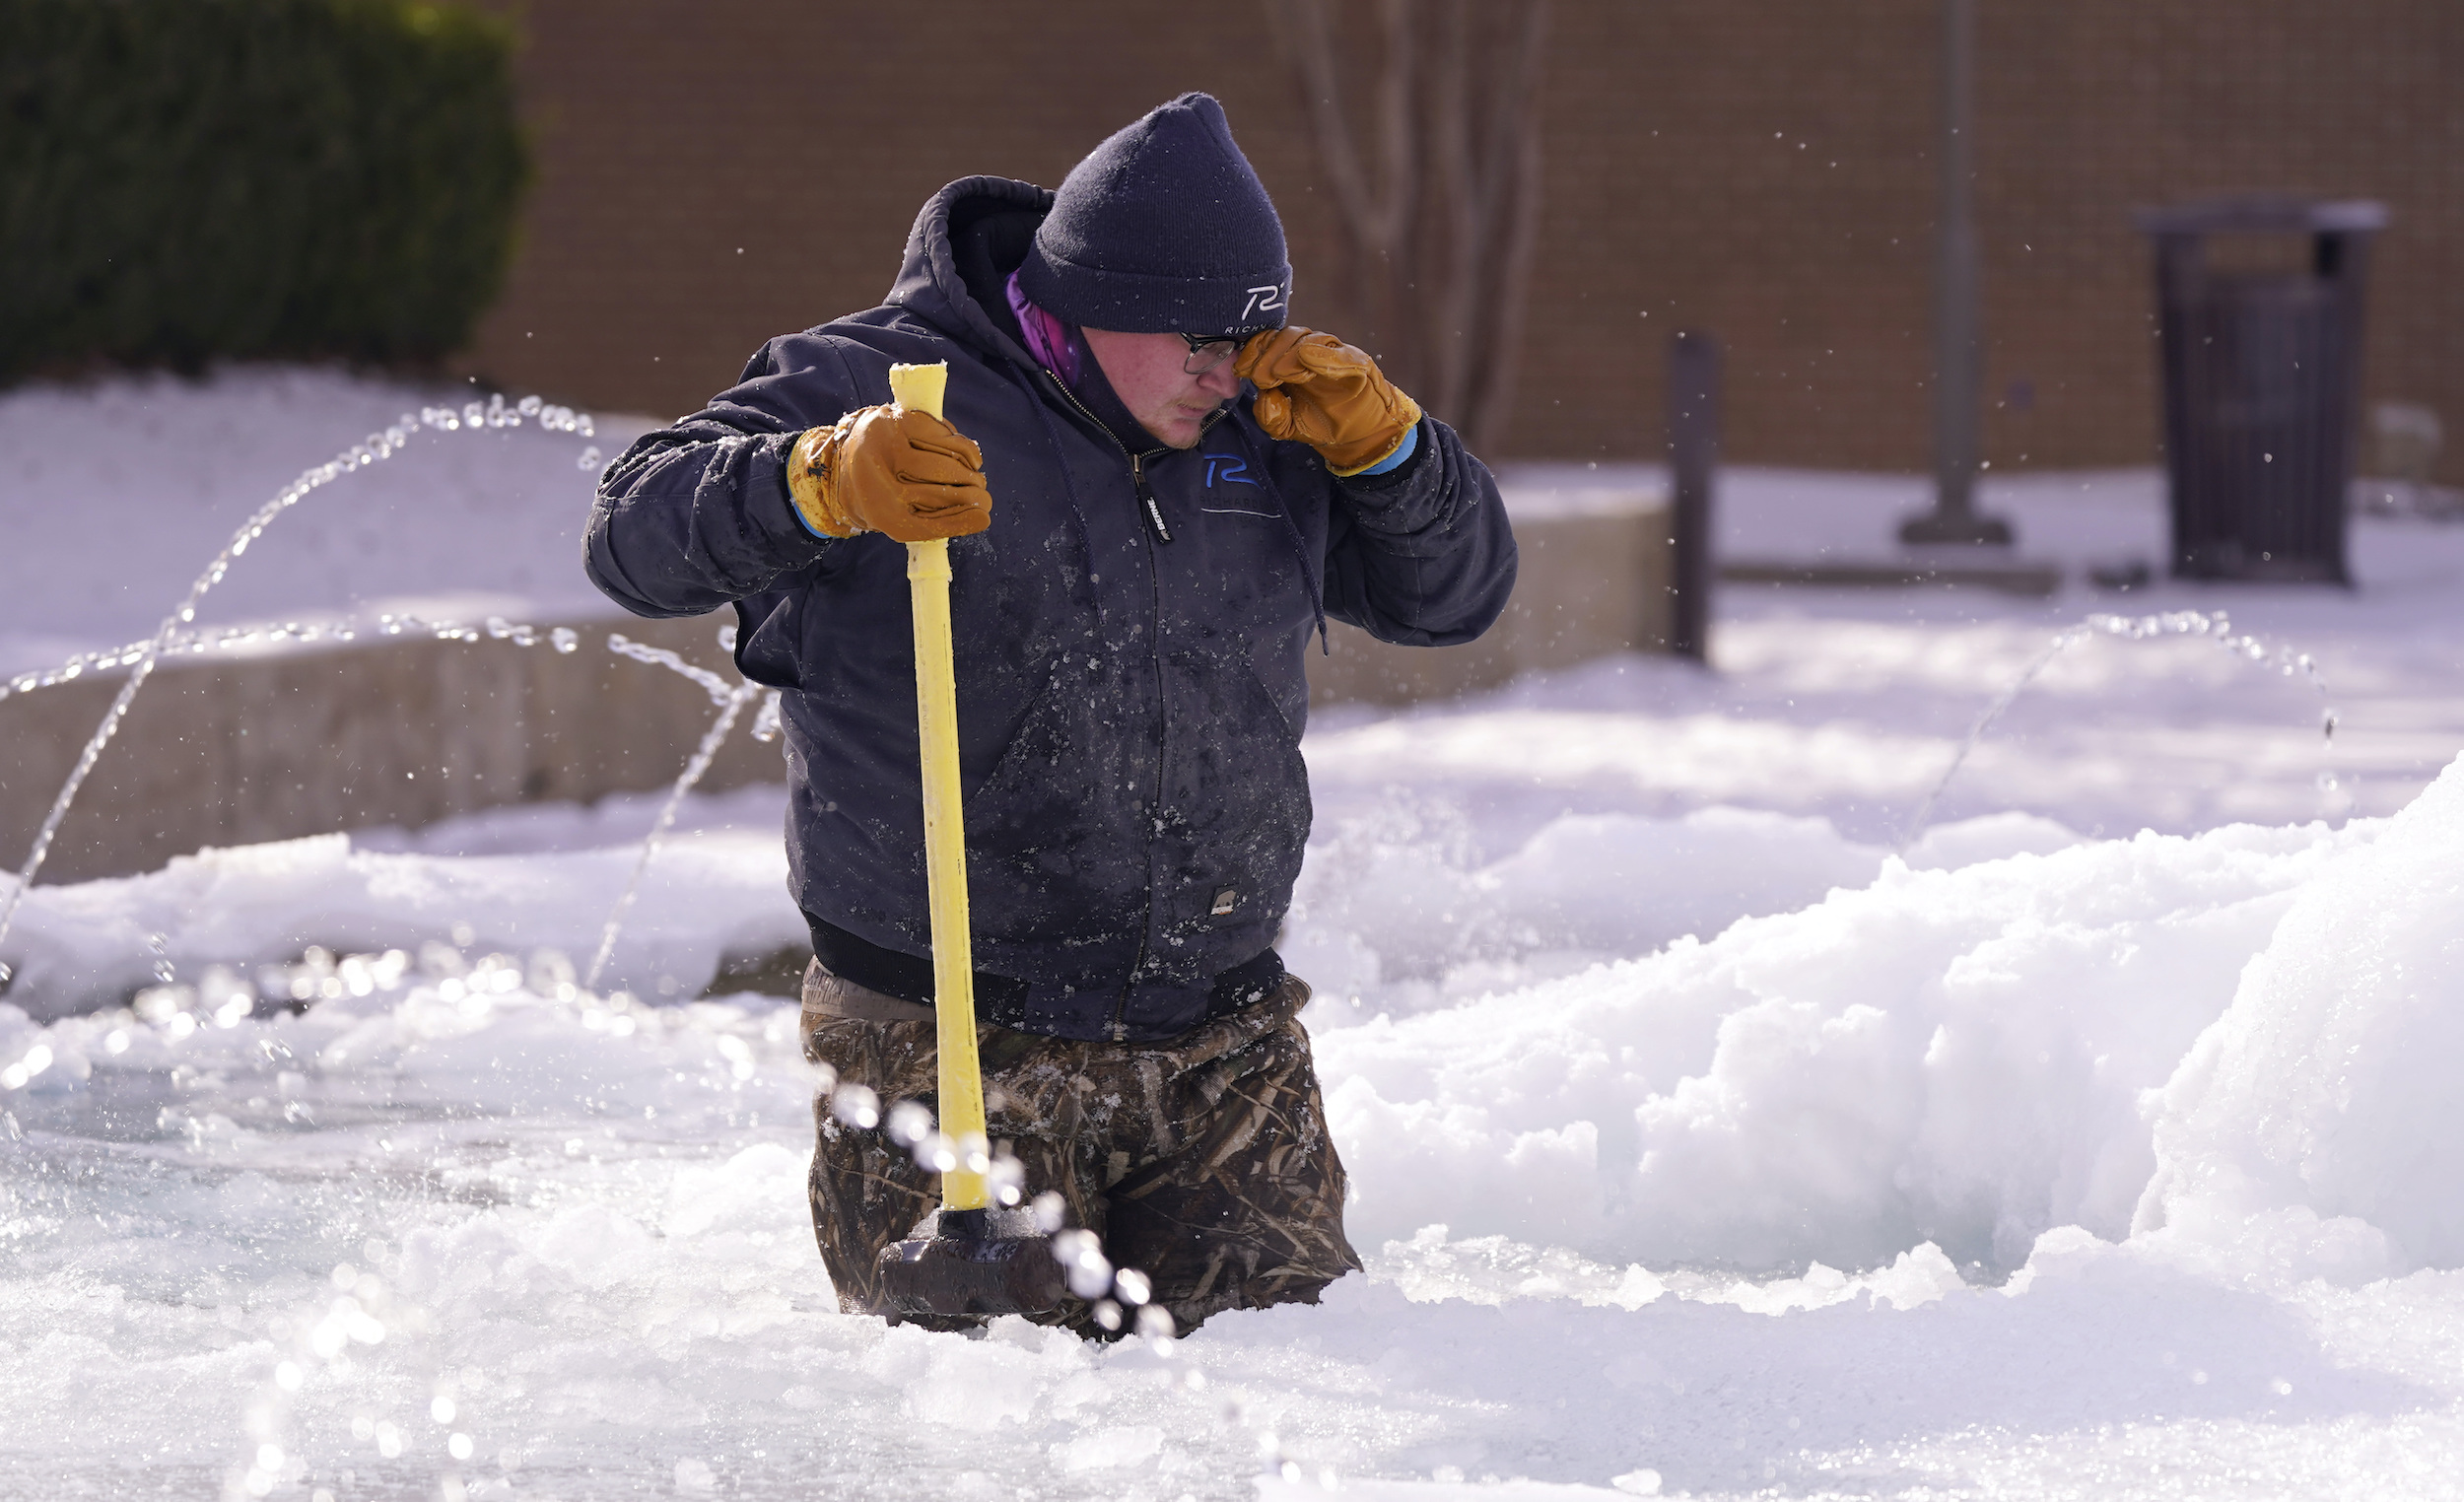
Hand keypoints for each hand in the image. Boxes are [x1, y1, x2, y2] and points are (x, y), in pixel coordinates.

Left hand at [786, 404, 990, 540]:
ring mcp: (889, 445)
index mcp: (880, 512)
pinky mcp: (898, 420)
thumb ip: (930, 521)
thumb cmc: (875, 494)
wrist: (839, 459)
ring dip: (970, 471)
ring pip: (947, 462)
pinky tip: (968, 457)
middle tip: (984, 497)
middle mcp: (881, 478)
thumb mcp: (894, 517)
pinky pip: (943, 435)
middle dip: (973, 495)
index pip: (931, 524)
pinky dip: (962, 447)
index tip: (984, 518)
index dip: (963, 521)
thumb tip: (977, 517)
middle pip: (943, 492)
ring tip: (976, 477)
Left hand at [1236, 327, 1422, 475]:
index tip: (1242, 371)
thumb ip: (1269, 416)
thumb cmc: (1320, 423)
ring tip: (1283, 376)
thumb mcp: (1286, 427)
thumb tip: (1264, 396)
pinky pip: (1339, 352)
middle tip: (1263, 379)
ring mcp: (1332, 353)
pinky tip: (1308, 360)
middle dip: (1267, 356)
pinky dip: (1323, 354)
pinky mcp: (1356, 361)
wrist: (1356, 436)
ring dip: (1289, 355)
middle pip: (1282, 336)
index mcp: (1287, 360)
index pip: (1265, 342)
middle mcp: (1308, 350)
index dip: (1251, 353)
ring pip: (1306, 339)